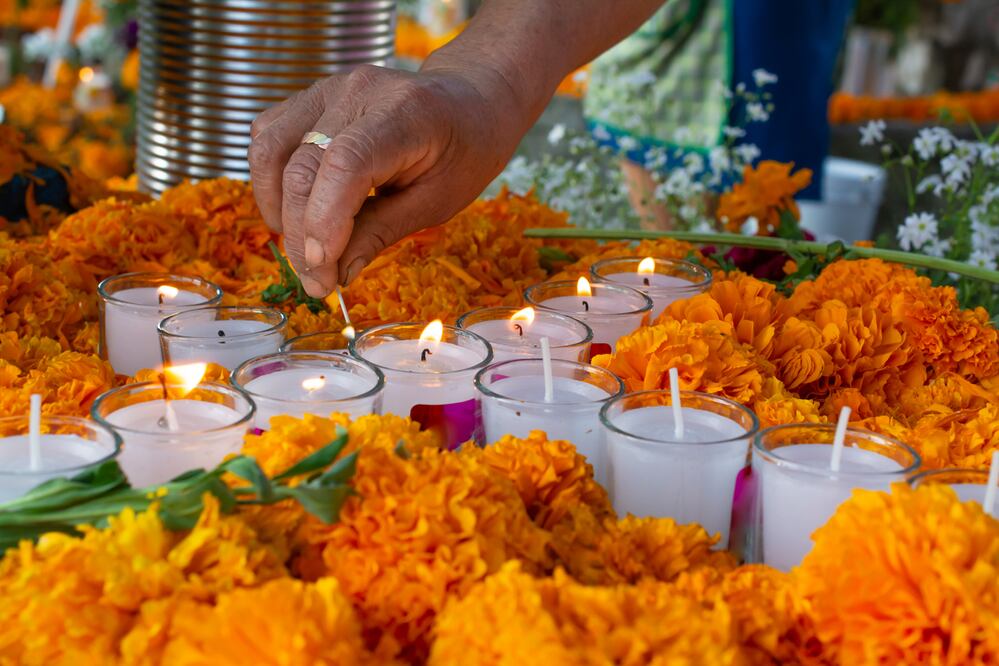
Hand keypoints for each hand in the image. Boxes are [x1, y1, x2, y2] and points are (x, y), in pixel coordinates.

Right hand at [248, 63, 526, 296]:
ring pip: (271, 150)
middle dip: (302, 235)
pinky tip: (295, 212)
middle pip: (303, 165)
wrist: (468, 101)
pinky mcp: (311, 96)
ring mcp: (329, 88)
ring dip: (277, 210)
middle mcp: (359, 92)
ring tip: (304, 250)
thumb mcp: (438, 201)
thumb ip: (382, 232)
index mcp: (406, 113)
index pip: (345, 163)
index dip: (324, 221)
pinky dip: (271, 182)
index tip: (323, 272)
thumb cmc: (463, 151)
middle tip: (318, 283)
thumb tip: (337, 272)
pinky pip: (269, 137)